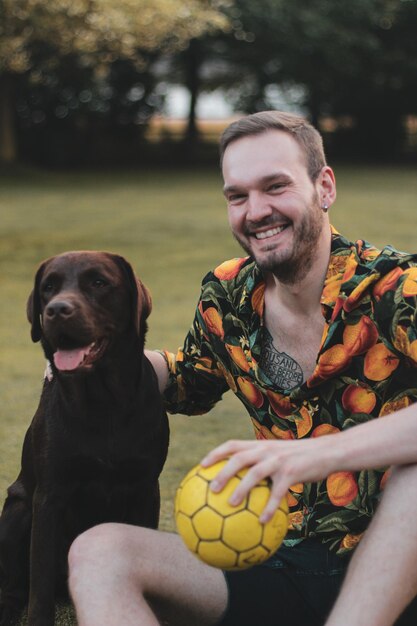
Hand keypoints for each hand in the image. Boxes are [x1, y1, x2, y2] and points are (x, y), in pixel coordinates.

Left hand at [201, 437, 337, 522]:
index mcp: (261, 445)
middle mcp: (267, 450)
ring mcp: (279, 460)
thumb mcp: (280, 455)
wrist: (327, 452)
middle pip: (239, 458)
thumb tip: (244, 482)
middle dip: (223, 472)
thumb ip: (263, 463)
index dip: (216, 453)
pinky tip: (262, 521)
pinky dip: (269, 507)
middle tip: (211, 489)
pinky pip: (278, 493)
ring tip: (230, 505)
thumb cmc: (301, 458)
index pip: (233, 444)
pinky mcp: (292, 473)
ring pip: (255, 473)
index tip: (201, 466)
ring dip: (241, 489)